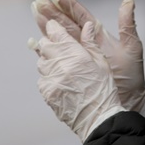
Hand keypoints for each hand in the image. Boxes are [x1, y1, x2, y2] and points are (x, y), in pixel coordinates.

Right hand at [33, 0, 144, 116]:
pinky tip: (34, 43)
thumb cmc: (131, 75)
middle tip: (37, 2)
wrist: (128, 100)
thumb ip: (128, 25)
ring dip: (45, 27)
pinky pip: (55, 57)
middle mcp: (85, 43)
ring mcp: (77, 56)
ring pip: (58, 38)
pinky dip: (44, 50)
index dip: (68, 5)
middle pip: (64, 24)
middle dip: (51, 13)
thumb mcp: (132, 48)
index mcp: (98, 35)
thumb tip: (129, 1)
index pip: (80, 16)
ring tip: (34, 14)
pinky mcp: (71, 69)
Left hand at [33, 19, 123, 140]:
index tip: (53, 26)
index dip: (53, 27)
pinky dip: (48, 76)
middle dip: (49, 42)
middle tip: (56, 45)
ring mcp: (51, 79)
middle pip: (44, 45)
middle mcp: (60, 65)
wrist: (98, 118)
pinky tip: (59, 80)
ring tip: (60, 66)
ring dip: (48, 60)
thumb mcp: (102, 62)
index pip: (56, 33)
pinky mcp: (46, 92)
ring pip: (41, 61)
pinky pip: (42, 78)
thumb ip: (90, 42)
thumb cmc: (104, 91)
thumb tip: (86, 25)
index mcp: (76, 55)